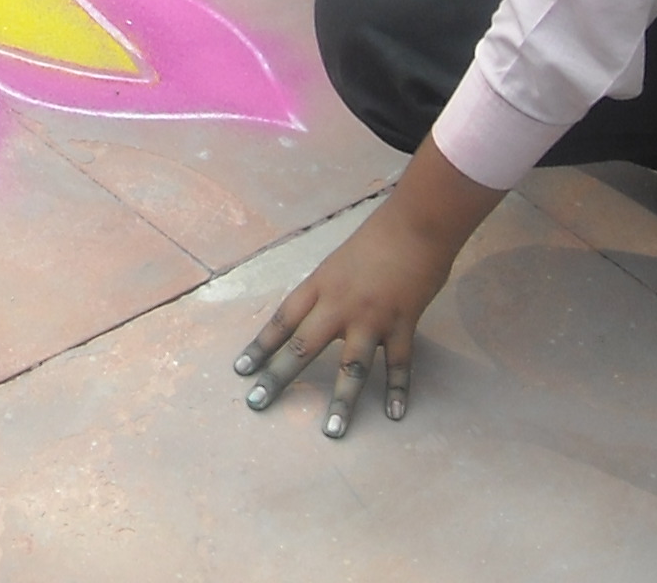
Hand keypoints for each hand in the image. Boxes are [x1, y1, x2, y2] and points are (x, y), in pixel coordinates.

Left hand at [232, 142, 502, 440]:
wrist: (415, 225)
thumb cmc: (377, 239)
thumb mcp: (339, 263)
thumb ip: (329, 293)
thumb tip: (320, 320)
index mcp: (319, 285)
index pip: (282, 320)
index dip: (260, 346)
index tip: (241, 370)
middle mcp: (339, 305)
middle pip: (303, 346)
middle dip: (278, 377)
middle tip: (256, 403)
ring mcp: (371, 317)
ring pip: (352, 367)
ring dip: (341, 401)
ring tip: (332, 431)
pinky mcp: (403, 324)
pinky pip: (398, 365)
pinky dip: (397, 390)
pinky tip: (393, 414)